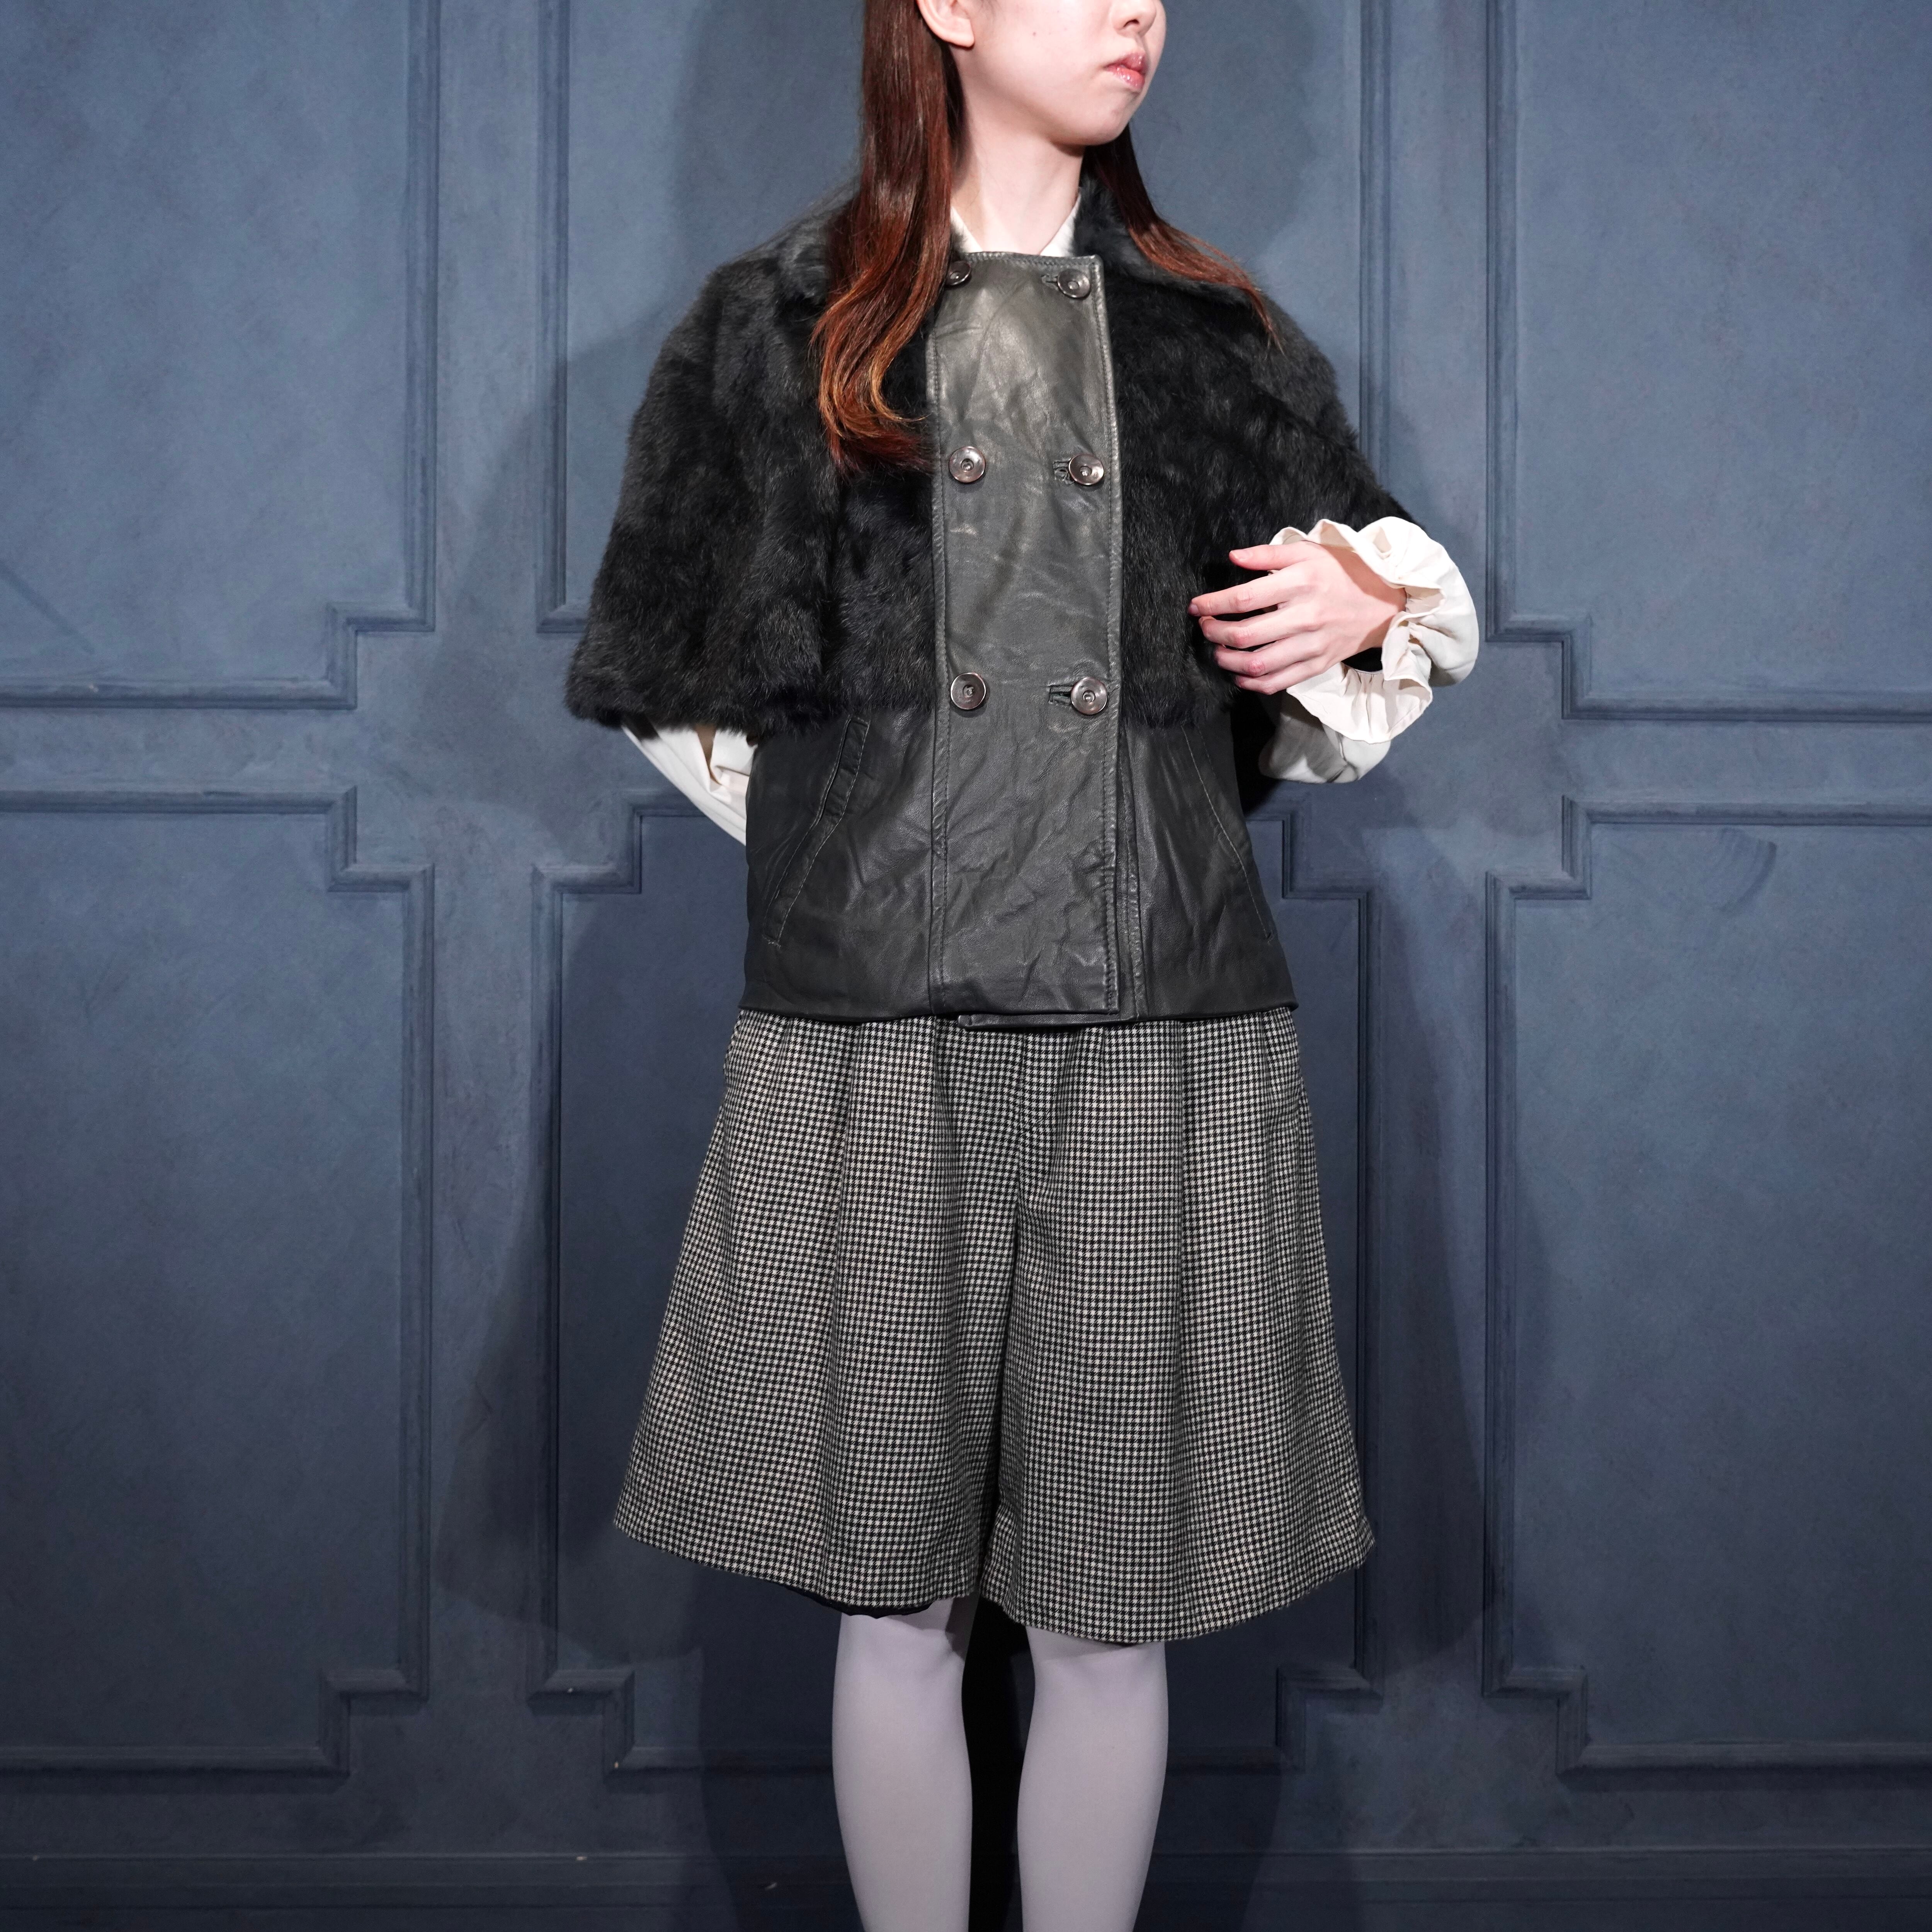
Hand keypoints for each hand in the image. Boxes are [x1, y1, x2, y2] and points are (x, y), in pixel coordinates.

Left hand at [1188, 537, 1405, 692]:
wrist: (1382, 604)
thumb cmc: (1341, 573)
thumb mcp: (1309, 552)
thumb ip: (1268, 555)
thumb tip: (1233, 556)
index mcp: (1301, 583)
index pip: (1244, 598)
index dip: (1213, 604)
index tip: (1197, 607)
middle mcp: (1306, 616)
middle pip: (1245, 635)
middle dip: (1215, 633)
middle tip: (1206, 628)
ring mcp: (1312, 645)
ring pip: (1258, 664)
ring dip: (1227, 661)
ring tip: (1218, 651)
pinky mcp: (1317, 665)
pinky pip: (1277, 683)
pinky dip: (1252, 683)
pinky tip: (1239, 674)